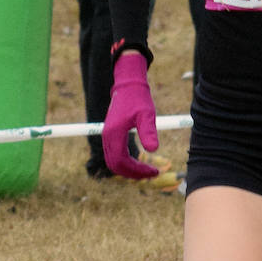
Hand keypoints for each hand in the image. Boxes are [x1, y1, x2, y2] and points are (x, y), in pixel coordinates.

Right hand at [102, 51, 160, 178]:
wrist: (128, 86)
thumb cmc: (139, 99)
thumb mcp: (147, 115)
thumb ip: (149, 132)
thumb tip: (154, 150)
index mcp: (114, 133)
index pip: (121, 161)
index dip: (137, 170)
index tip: (154, 172)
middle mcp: (107, 136)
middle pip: (115, 165)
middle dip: (133, 173)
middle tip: (153, 174)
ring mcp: (107, 136)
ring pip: (113, 162)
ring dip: (129, 170)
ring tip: (148, 171)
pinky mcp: (110, 135)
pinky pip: (115, 155)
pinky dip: (126, 163)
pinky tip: (141, 162)